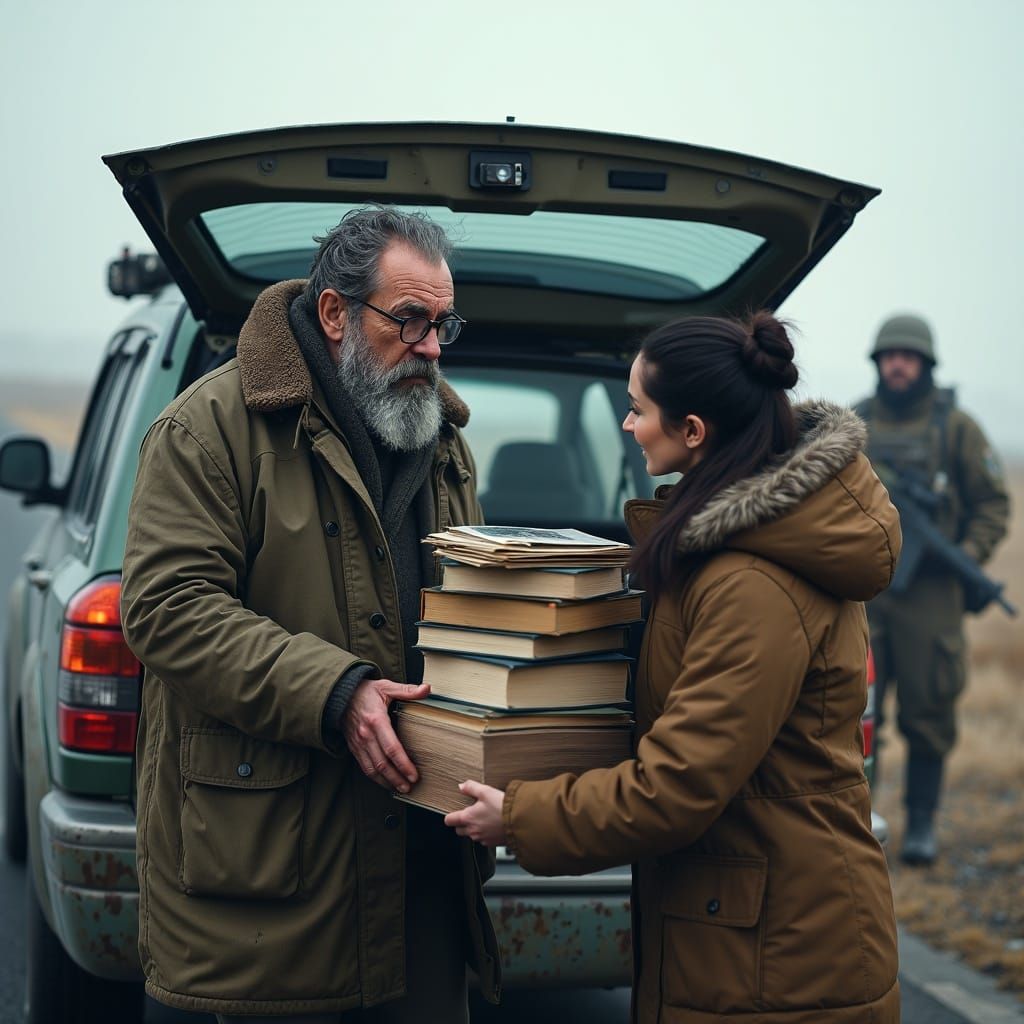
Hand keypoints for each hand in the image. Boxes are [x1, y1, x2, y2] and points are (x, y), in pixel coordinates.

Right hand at [343, 678, 429, 792]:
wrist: (339, 696)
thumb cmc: (365, 692)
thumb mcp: (386, 687)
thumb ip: (407, 690)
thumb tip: (426, 689)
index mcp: (376, 720)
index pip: (391, 747)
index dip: (403, 764)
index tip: (414, 774)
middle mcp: (366, 735)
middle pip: (382, 763)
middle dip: (397, 778)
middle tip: (410, 786)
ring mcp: (358, 744)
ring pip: (372, 769)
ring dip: (387, 782)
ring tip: (400, 788)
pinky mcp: (354, 748)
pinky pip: (364, 767)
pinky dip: (375, 778)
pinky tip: (386, 783)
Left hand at [444, 781, 507, 846]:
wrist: (519, 820)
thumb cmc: (502, 806)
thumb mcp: (485, 791)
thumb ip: (471, 787)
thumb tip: (461, 786)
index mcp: (468, 818)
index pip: (449, 820)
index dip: (450, 816)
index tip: (453, 813)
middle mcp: (473, 831)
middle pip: (458, 831)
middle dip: (461, 824)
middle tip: (471, 814)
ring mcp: (482, 838)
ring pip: (472, 835)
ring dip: (474, 829)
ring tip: (485, 818)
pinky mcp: (492, 843)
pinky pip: (484, 839)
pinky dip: (486, 833)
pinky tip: (493, 825)